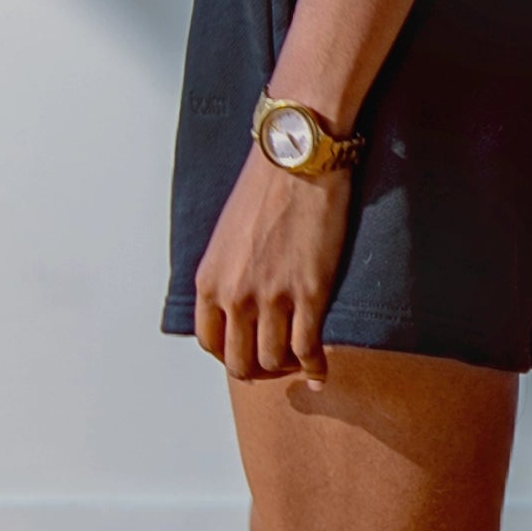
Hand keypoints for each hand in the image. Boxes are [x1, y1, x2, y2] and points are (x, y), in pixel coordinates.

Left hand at [193, 144, 351, 382]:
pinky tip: (321, 371)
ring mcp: (272, 298)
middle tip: (276, 366)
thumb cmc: (266, 187)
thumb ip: (228, 273)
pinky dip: (315, 368)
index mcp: (210, 280)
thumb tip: (242, 301)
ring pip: (274, 362)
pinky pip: (308, 350)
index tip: (247, 354)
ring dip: (288, 369)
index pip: (210, 342)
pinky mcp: (310, 294)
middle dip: (258, 371)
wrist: (299, 159)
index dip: (229, 356)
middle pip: (239, 362)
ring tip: (300, 362)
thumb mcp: (228, 235)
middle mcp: (235, 295)